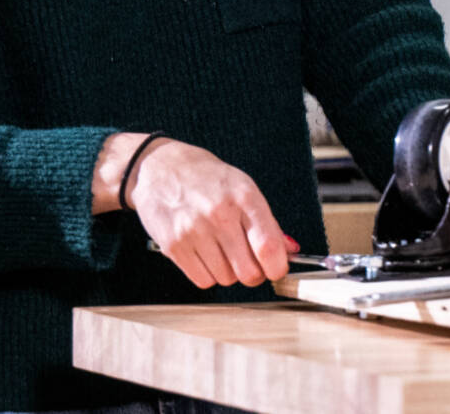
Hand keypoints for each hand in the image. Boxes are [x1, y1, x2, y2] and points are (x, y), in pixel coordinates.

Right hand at [94, 133, 289, 288]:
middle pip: (248, 271)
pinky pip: (203, 281)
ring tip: (222, 249)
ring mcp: (194, 232)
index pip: (268, 246)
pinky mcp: (173, 247)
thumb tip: (289, 251)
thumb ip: (267, 222)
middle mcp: (220, 215)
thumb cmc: (207, 178)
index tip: (278, 269)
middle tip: (250, 263)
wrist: (161, 168)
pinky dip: (208, 274)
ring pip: (226, 279)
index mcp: (244, 197)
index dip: (278, 267)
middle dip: (254, 274)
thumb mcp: (243, 187)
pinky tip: (206, 254)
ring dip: (229, 272)